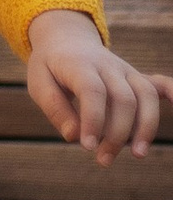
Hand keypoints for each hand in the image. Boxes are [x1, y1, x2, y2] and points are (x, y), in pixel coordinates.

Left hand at [24, 8, 172, 161]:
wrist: (66, 39)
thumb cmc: (51, 66)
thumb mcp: (38, 82)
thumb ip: (54, 108)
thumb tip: (73, 136)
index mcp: (79, 64)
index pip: (93, 91)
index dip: (93, 120)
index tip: (88, 146)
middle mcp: (108, 65)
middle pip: (124, 98)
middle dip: (117, 133)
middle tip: (103, 160)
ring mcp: (126, 70)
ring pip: (146, 94)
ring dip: (146, 126)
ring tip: (138, 154)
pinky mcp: (137, 77)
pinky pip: (160, 83)